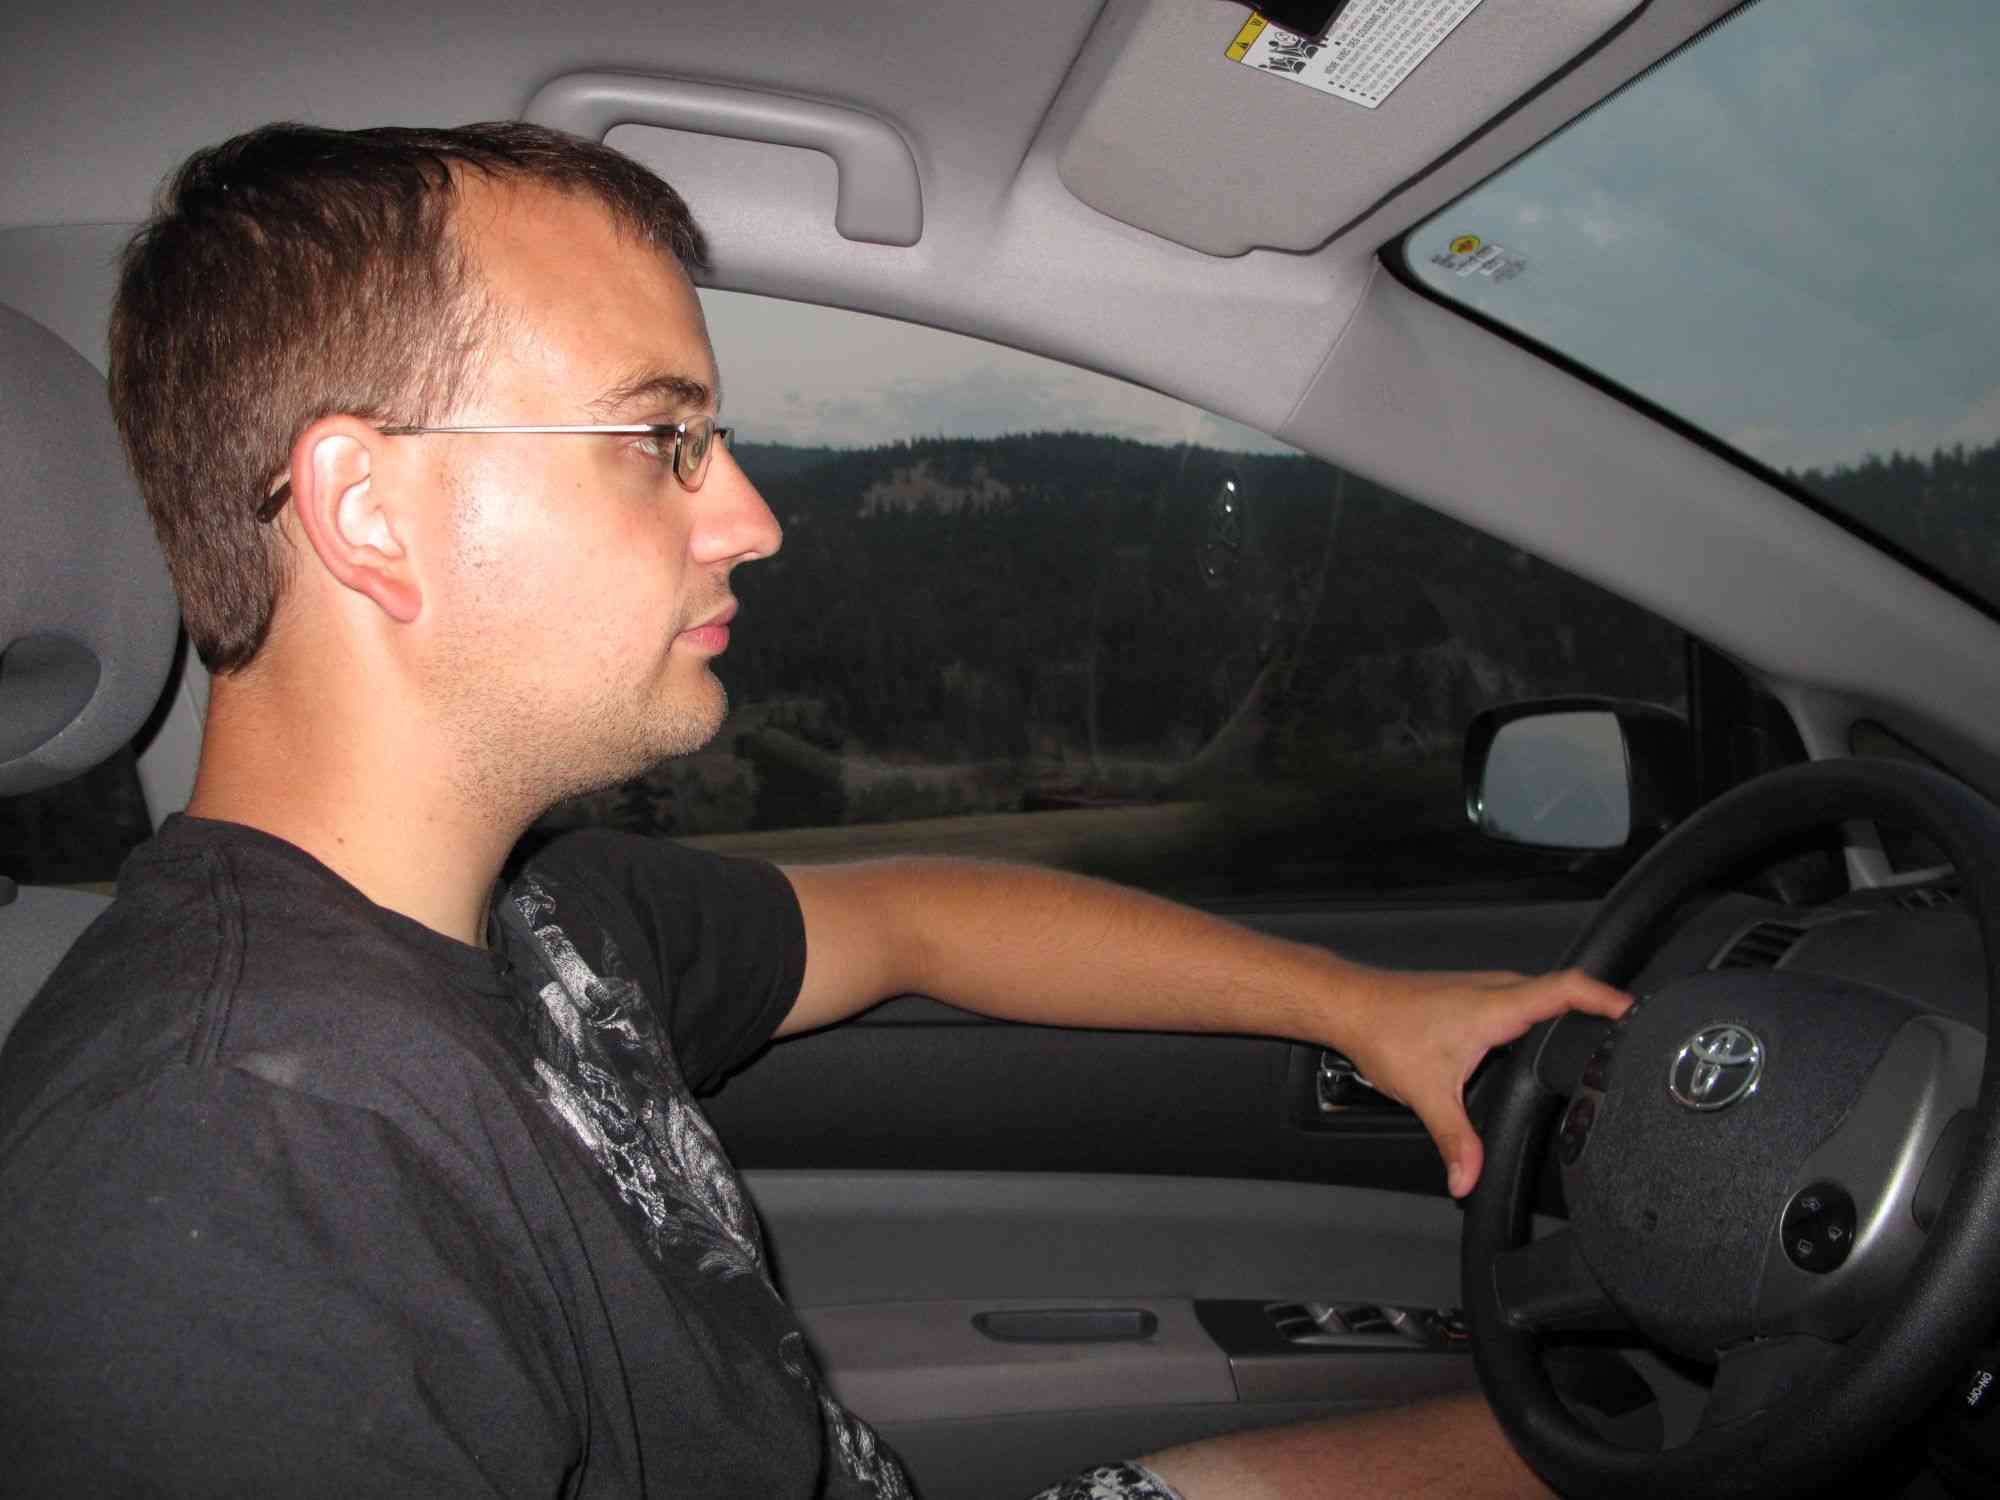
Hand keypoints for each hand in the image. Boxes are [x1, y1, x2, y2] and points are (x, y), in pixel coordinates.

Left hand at [1332, 968, 1629, 1197]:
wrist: (1349, 1006)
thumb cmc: (1384, 1032)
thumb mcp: (1428, 1094)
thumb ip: (1456, 1141)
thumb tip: (1468, 1178)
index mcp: (1496, 1005)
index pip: (1569, 989)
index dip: (1608, 998)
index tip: (1640, 1013)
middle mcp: (1495, 989)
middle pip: (1565, 990)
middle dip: (1601, 1008)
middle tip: (1633, 1034)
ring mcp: (1484, 988)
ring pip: (1542, 992)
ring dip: (1571, 1009)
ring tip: (1602, 1035)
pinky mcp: (1474, 995)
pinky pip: (1523, 997)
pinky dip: (1544, 1012)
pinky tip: (1546, 1037)